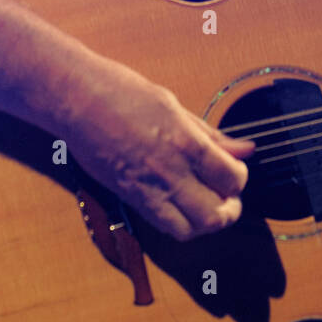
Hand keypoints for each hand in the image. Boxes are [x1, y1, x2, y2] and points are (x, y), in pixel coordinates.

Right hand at [58, 50, 253, 241]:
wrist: (77, 100)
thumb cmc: (123, 92)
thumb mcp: (174, 105)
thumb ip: (210, 134)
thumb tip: (243, 148)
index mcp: (186, 143)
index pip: (232, 179)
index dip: (240, 179)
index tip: (234, 170)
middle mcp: (171, 172)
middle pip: (216, 215)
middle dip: (229, 209)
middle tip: (228, 195)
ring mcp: (148, 189)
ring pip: (190, 230)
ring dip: (205, 223)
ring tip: (206, 205)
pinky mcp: (130, 198)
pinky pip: (163, 226)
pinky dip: (180, 223)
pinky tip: (181, 205)